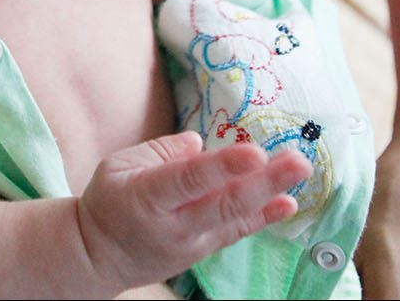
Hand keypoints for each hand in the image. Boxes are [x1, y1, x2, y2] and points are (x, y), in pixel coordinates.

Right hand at [77, 131, 312, 293]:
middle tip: (298, 161)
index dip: (223, 167)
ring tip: (300, 170)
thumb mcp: (117, 166)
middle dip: (264, 181)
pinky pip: (236, 232)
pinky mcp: (203, 251)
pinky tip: (288, 202)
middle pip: (224, 202)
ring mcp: (192, 242)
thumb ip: (160, 152)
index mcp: (147, 196)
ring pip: (235, 217)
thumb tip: (200, 143)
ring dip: (271, 193)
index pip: (189, 180)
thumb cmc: (108, 203)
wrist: (99, 257)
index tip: (254, 151)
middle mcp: (174, 224)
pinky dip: (264, 217)